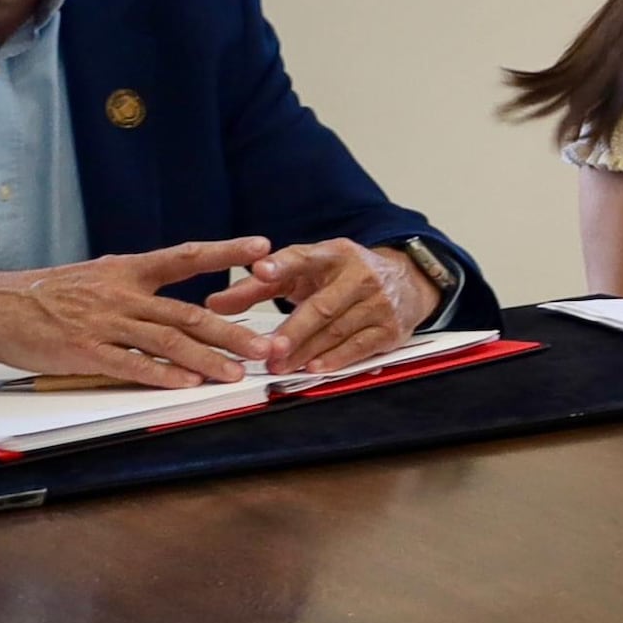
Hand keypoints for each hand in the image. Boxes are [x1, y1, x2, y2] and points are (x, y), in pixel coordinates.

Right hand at [0, 240, 279, 387]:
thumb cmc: (47, 295)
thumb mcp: (97, 277)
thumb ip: (137, 287)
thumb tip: (177, 302)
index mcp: (127, 270)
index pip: (186, 257)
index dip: (226, 252)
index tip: (264, 247)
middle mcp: (122, 294)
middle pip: (187, 313)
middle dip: (232, 332)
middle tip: (267, 346)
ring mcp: (104, 323)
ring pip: (167, 341)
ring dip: (207, 359)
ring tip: (238, 373)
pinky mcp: (85, 350)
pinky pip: (130, 364)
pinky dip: (161, 374)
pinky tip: (187, 384)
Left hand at [222, 239, 436, 374]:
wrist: (407, 282)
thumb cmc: (343, 277)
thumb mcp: (306, 273)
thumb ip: (260, 285)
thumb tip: (216, 303)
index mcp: (335, 254)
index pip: (304, 258)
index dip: (282, 265)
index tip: (260, 271)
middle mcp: (360, 276)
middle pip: (322, 306)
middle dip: (293, 331)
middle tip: (268, 349)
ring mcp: (379, 303)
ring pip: (337, 331)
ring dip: (306, 351)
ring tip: (279, 366)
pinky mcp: (391, 329)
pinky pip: (360, 347)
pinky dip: (336, 359)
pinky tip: (315, 368)